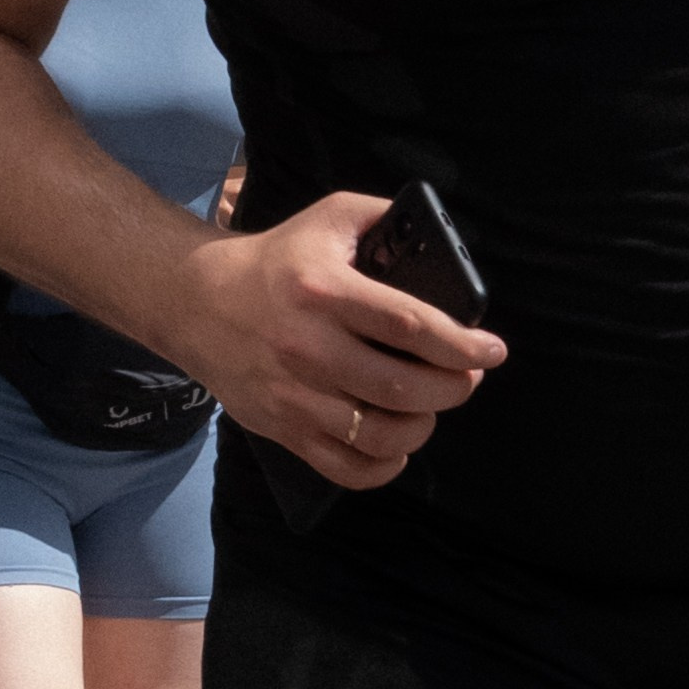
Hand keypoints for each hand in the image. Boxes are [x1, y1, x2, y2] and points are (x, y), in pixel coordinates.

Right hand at [168, 190, 503, 485]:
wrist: (196, 302)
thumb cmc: (276, 260)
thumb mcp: (329, 218)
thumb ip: (384, 219)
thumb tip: (441, 241)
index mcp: (324, 290)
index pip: (410, 326)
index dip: (463, 344)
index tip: (493, 350)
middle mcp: (308, 347)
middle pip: (402, 387)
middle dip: (454, 387)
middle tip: (466, 376)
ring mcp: (294, 395)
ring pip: (380, 434)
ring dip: (424, 426)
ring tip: (430, 405)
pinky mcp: (283, 429)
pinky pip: (346, 469)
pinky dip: (385, 466)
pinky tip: (398, 445)